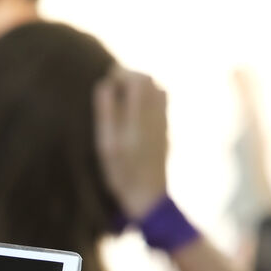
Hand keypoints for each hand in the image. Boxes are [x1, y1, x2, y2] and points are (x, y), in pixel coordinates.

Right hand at [93, 67, 169, 220]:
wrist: (148, 196)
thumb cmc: (122, 174)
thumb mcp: (107, 146)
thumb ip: (106, 114)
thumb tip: (105, 85)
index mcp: (139, 118)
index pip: (138, 80)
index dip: (121, 73)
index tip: (107, 80)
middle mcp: (155, 117)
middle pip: (149, 81)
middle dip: (131, 77)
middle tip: (113, 86)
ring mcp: (163, 123)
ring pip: (158, 89)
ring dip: (140, 87)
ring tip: (123, 97)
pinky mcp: (165, 130)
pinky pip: (161, 103)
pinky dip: (148, 98)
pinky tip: (134, 111)